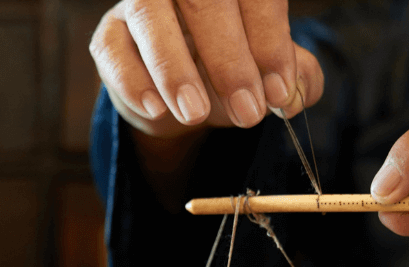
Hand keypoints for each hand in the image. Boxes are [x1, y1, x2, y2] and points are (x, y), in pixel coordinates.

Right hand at [89, 0, 324, 139]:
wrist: (179, 98)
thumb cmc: (228, 73)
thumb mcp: (268, 76)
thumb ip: (297, 78)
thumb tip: (299, 90)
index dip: (270, 41)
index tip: (279, 92)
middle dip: (230, 61)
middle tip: (247, 112)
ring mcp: (143, 3)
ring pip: (149, 13)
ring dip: (174, 68)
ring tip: (195, 113)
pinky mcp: (110, 33)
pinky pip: (113, 49)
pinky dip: (134, 81)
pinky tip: (157, 109)